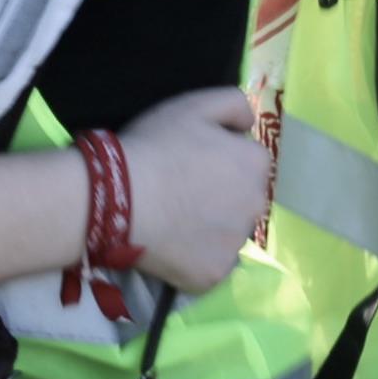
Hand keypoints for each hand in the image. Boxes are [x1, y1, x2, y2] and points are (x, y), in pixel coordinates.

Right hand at [115, 88, 268, 294]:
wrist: (121, 199)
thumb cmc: (157, 147)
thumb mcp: (194, 104)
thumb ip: (234, 104)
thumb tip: (249, 123)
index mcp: (255, 164)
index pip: (248, 160)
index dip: (220, 158)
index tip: (192, 161)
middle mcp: (257, 206)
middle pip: (243, 198)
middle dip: (222, 194)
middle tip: (181, 190)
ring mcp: (236, 244)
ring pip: (228, 232)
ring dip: (210, 226)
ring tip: (173, 217)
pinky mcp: (214, 274)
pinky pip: (210, 263)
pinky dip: (195, 256)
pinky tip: (171, 244)